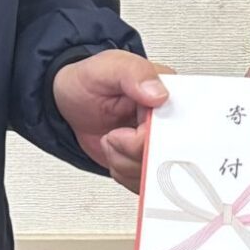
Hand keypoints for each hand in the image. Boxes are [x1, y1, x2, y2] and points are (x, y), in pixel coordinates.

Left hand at [53, 49, 170, 192]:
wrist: (73, 101)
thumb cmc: (91, 80)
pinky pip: (146, 182)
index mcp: (170, 93)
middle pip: (169, 155)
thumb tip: (159, 93)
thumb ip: (135, 73)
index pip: (177, 127)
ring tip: (111, 140)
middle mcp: (169, 120)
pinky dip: (124, 173)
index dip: (148, 137)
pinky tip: (115, 153)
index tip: (122, 132)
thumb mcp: (108, 67)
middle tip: (113, 136)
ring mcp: (160, 142)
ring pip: (157, 173)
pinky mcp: (149, 160)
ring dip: (125, 164)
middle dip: (133, 153)